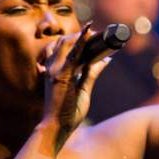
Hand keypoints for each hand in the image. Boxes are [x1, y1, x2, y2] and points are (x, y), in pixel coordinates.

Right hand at [40, 29, 113, 145]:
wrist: (57, 127)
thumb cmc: (68, 113)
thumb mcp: (83, 90)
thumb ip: (91, 74)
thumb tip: (105, 60)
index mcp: (56, 71)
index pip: (63, 48)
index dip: (77, 39)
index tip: (93, 35)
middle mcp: (53, 68)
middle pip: (64, 42)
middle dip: (81, 35)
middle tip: (101, 33)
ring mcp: (55, 70)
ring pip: (66, 43)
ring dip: (82, 35)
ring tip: (97, 31)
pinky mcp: (61, 75)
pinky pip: (72, 53)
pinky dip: (81, 40)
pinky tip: (89, 32)